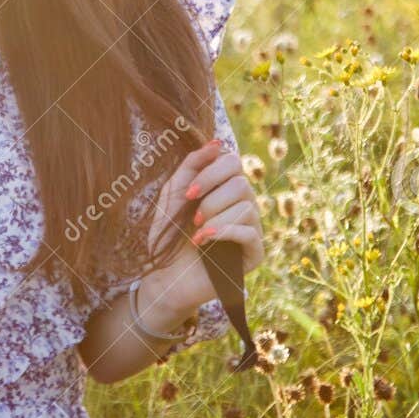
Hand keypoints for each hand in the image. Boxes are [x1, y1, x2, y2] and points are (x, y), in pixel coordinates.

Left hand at [145, 138, 265, 308]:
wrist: (164, 276)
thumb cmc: (169, 234)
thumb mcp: (174, 193)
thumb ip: (193, 164)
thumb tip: (217, 141)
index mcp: (226, 188)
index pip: (234, 161)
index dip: (212, 172)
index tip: (188, 192)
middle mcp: (244, 205)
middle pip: (242, 183)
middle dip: (212, 198)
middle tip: (192, 216)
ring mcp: (252, 229)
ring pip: (247, 207)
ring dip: (215, 217)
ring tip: (197, 232)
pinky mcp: (254, 254)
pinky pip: (251, 233)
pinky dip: (224, 232)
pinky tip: (204, 241)